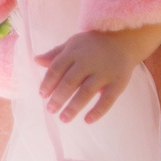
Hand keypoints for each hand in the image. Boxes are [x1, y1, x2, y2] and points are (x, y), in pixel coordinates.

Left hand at [37, 28, 160, 123]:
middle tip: (50, 110)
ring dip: (73, 107)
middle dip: (58, 97)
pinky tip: (87, 121)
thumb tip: (36, 60)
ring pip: (86, 92)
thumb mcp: (73, 44)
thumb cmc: (93, 45)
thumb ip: (55, 54)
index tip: (42, 95)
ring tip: (63, 118)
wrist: (124, 39)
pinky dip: (97, 111)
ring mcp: (104, 73)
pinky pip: (107, 99)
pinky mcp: (118, 82)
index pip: (57, 68)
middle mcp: (88, 62)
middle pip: (69, 82)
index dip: (48, 83)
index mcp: (74, 52)